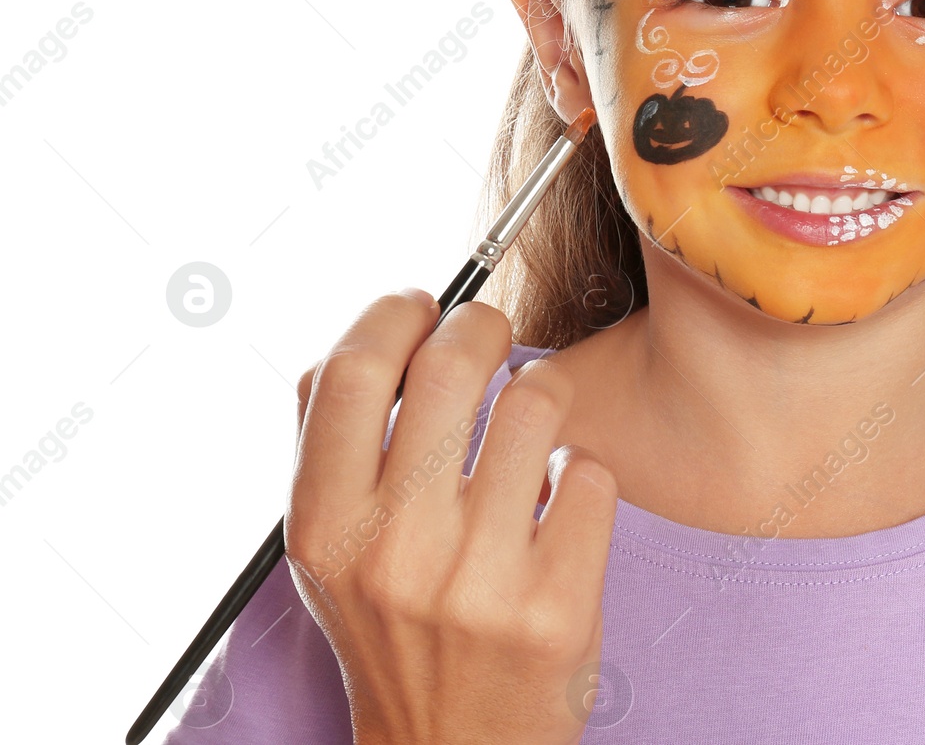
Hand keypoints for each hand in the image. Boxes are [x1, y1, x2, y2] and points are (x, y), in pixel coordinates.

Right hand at [287, 289, 616, 744]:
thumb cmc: (396, 631)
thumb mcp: (329, 551)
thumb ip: (331, 444)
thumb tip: (369, 330)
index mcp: (323, 529)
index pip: (351, 371)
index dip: (393, 312)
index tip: (421, 304)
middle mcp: (393, 552)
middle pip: (450, 362)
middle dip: (482, 323)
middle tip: (492, 333)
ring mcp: (478, 580)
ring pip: (536, 402)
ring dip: (542, 396)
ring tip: (532, 426)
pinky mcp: (557, 604)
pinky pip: (591, 470)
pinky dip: (582, 473)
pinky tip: (560, 507)